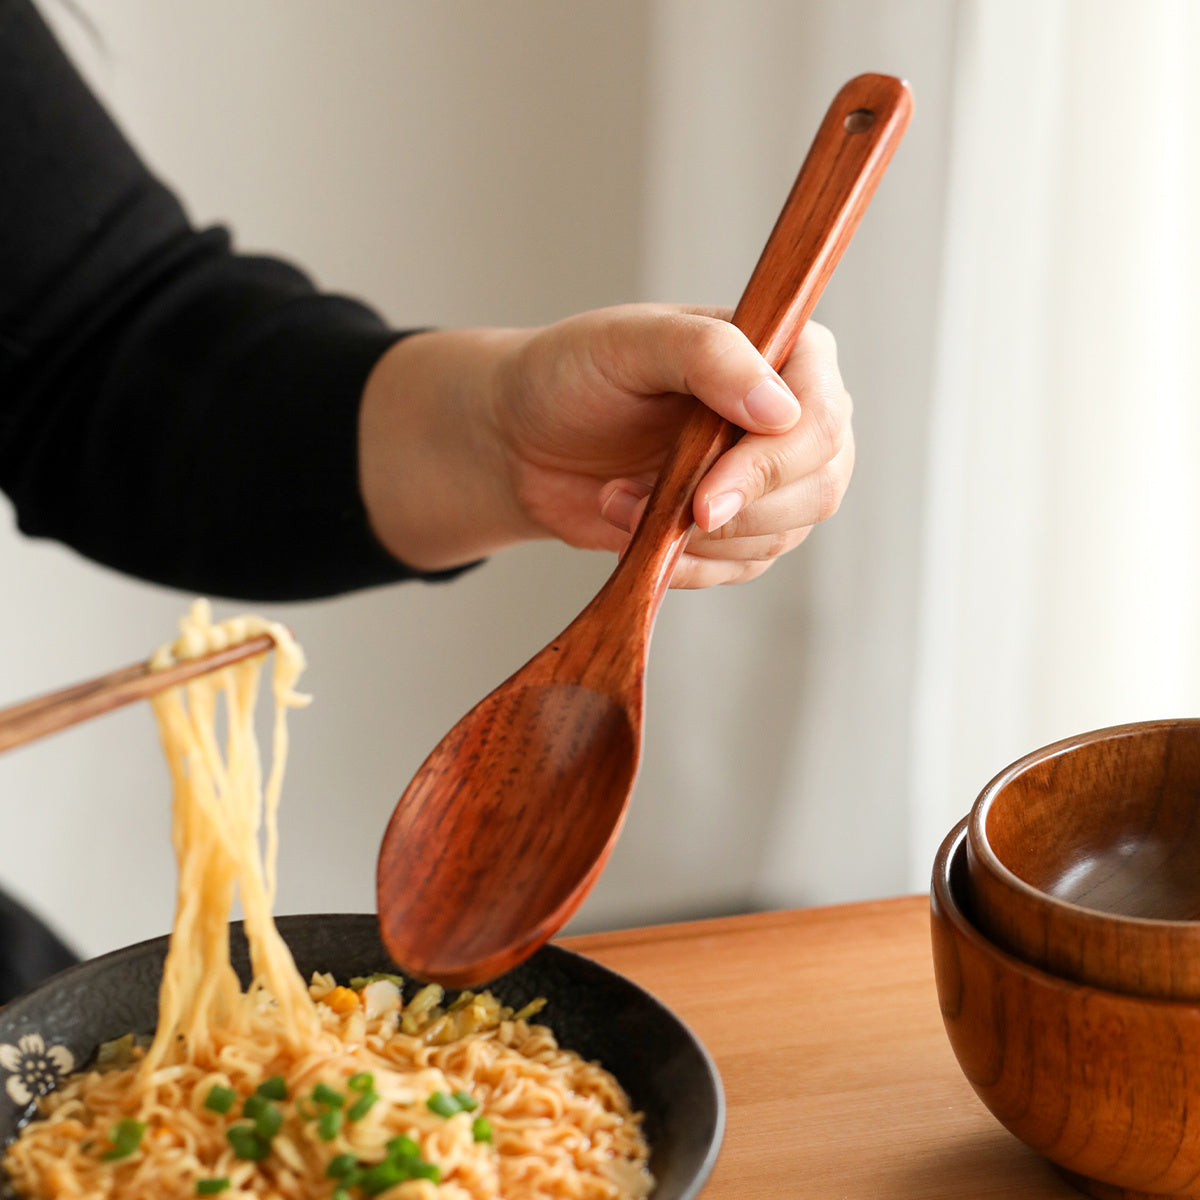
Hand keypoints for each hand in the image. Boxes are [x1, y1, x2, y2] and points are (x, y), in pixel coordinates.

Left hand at [358, 304, 852, 586]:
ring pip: (781, 534)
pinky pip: (741, 568)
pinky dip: (684, 562)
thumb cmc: (575, 374)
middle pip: (818, 485)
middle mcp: (794, 417)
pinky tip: (633, 527)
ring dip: (695, 536)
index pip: (820, 415)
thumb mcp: (630, 342)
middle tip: (652, 504)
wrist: (526, 440)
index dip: (773, 464)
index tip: (708, 496)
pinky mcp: (742, 530)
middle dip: (732, 509)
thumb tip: (781, 409)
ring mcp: (773, 480)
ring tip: (621, 499)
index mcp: (786, 354)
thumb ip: (708, 355)